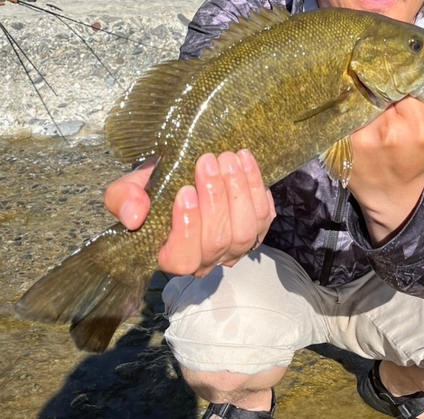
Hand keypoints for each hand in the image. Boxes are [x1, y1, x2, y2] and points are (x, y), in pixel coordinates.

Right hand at [104, 149, 275, 276]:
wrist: (182, 178)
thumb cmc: (153, 189)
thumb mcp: (128, 190)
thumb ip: (122, 200)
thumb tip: (133, 216)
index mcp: (173, 256)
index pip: (183, 258)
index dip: (187, 228)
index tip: (185, 190)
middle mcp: (207, 259)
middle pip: (218, 241)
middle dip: (215, 198)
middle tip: (208, 160)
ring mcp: (235, 248)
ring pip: (246, 231)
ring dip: (239, 191)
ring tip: (229, 158)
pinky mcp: (257, 230)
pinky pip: (265, 216)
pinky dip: (256, 187)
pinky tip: (245, 162)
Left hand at [347, 83, 423, 245]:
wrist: (389, 191)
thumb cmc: (417, 157)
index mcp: (415, 124)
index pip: (404, 81)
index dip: (399, 75)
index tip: (394, 72)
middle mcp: (386, 129)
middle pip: (378, 88)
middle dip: (378, 81)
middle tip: (375, 75)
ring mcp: (361, 136)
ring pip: (359, 99)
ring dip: (360, 93)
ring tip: (360, 89)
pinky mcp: (342, 143)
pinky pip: (343, 115)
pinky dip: (346, 109)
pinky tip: (348, 107)